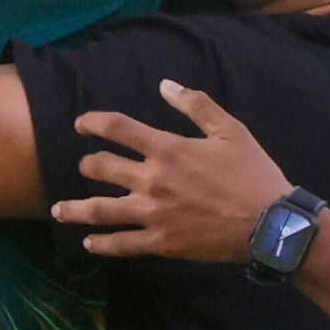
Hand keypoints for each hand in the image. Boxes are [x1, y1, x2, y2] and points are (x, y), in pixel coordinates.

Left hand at [51, 84, 292, 263]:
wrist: (269, 224)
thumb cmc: (253, 173)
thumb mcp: (231, 129)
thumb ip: (195, 105)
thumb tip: (165, 85)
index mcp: (168, 149)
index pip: (118, 128)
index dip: (94, 122)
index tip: (81, 124)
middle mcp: (153, 180)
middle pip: (102, 168)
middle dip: (88, 165)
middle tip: (85, 167)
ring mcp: (154, 214)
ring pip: (102, 210)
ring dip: (76, 209)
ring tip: (59, 211)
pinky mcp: (161, 243)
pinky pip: (123, 244)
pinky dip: (102, 244)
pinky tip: (89, 243)